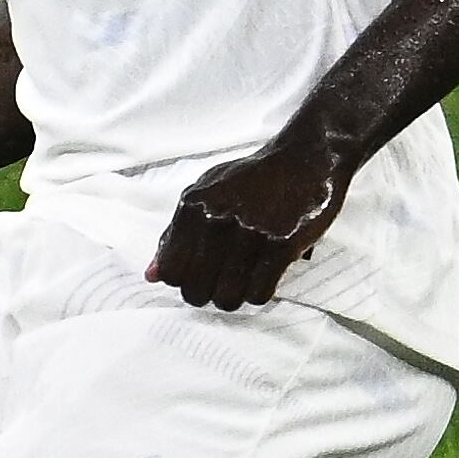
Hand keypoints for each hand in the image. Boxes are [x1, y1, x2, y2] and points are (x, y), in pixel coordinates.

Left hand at [147, 135, 349, 309]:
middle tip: (223, 281)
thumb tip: (153, 274)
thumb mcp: (205, 193)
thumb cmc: (254, 177)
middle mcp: (217, 221)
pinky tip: (264, 276)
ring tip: (244, 279)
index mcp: (193, 207)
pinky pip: (259, 294)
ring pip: (227, 299)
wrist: (305, 159)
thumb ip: (175, 233)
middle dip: (209, 293)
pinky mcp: (281, 245)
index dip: (184, 280)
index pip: (171, 272)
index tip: (199, 276)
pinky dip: (260, 293)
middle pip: (196, 292)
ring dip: (236, 297)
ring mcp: (250, 234)